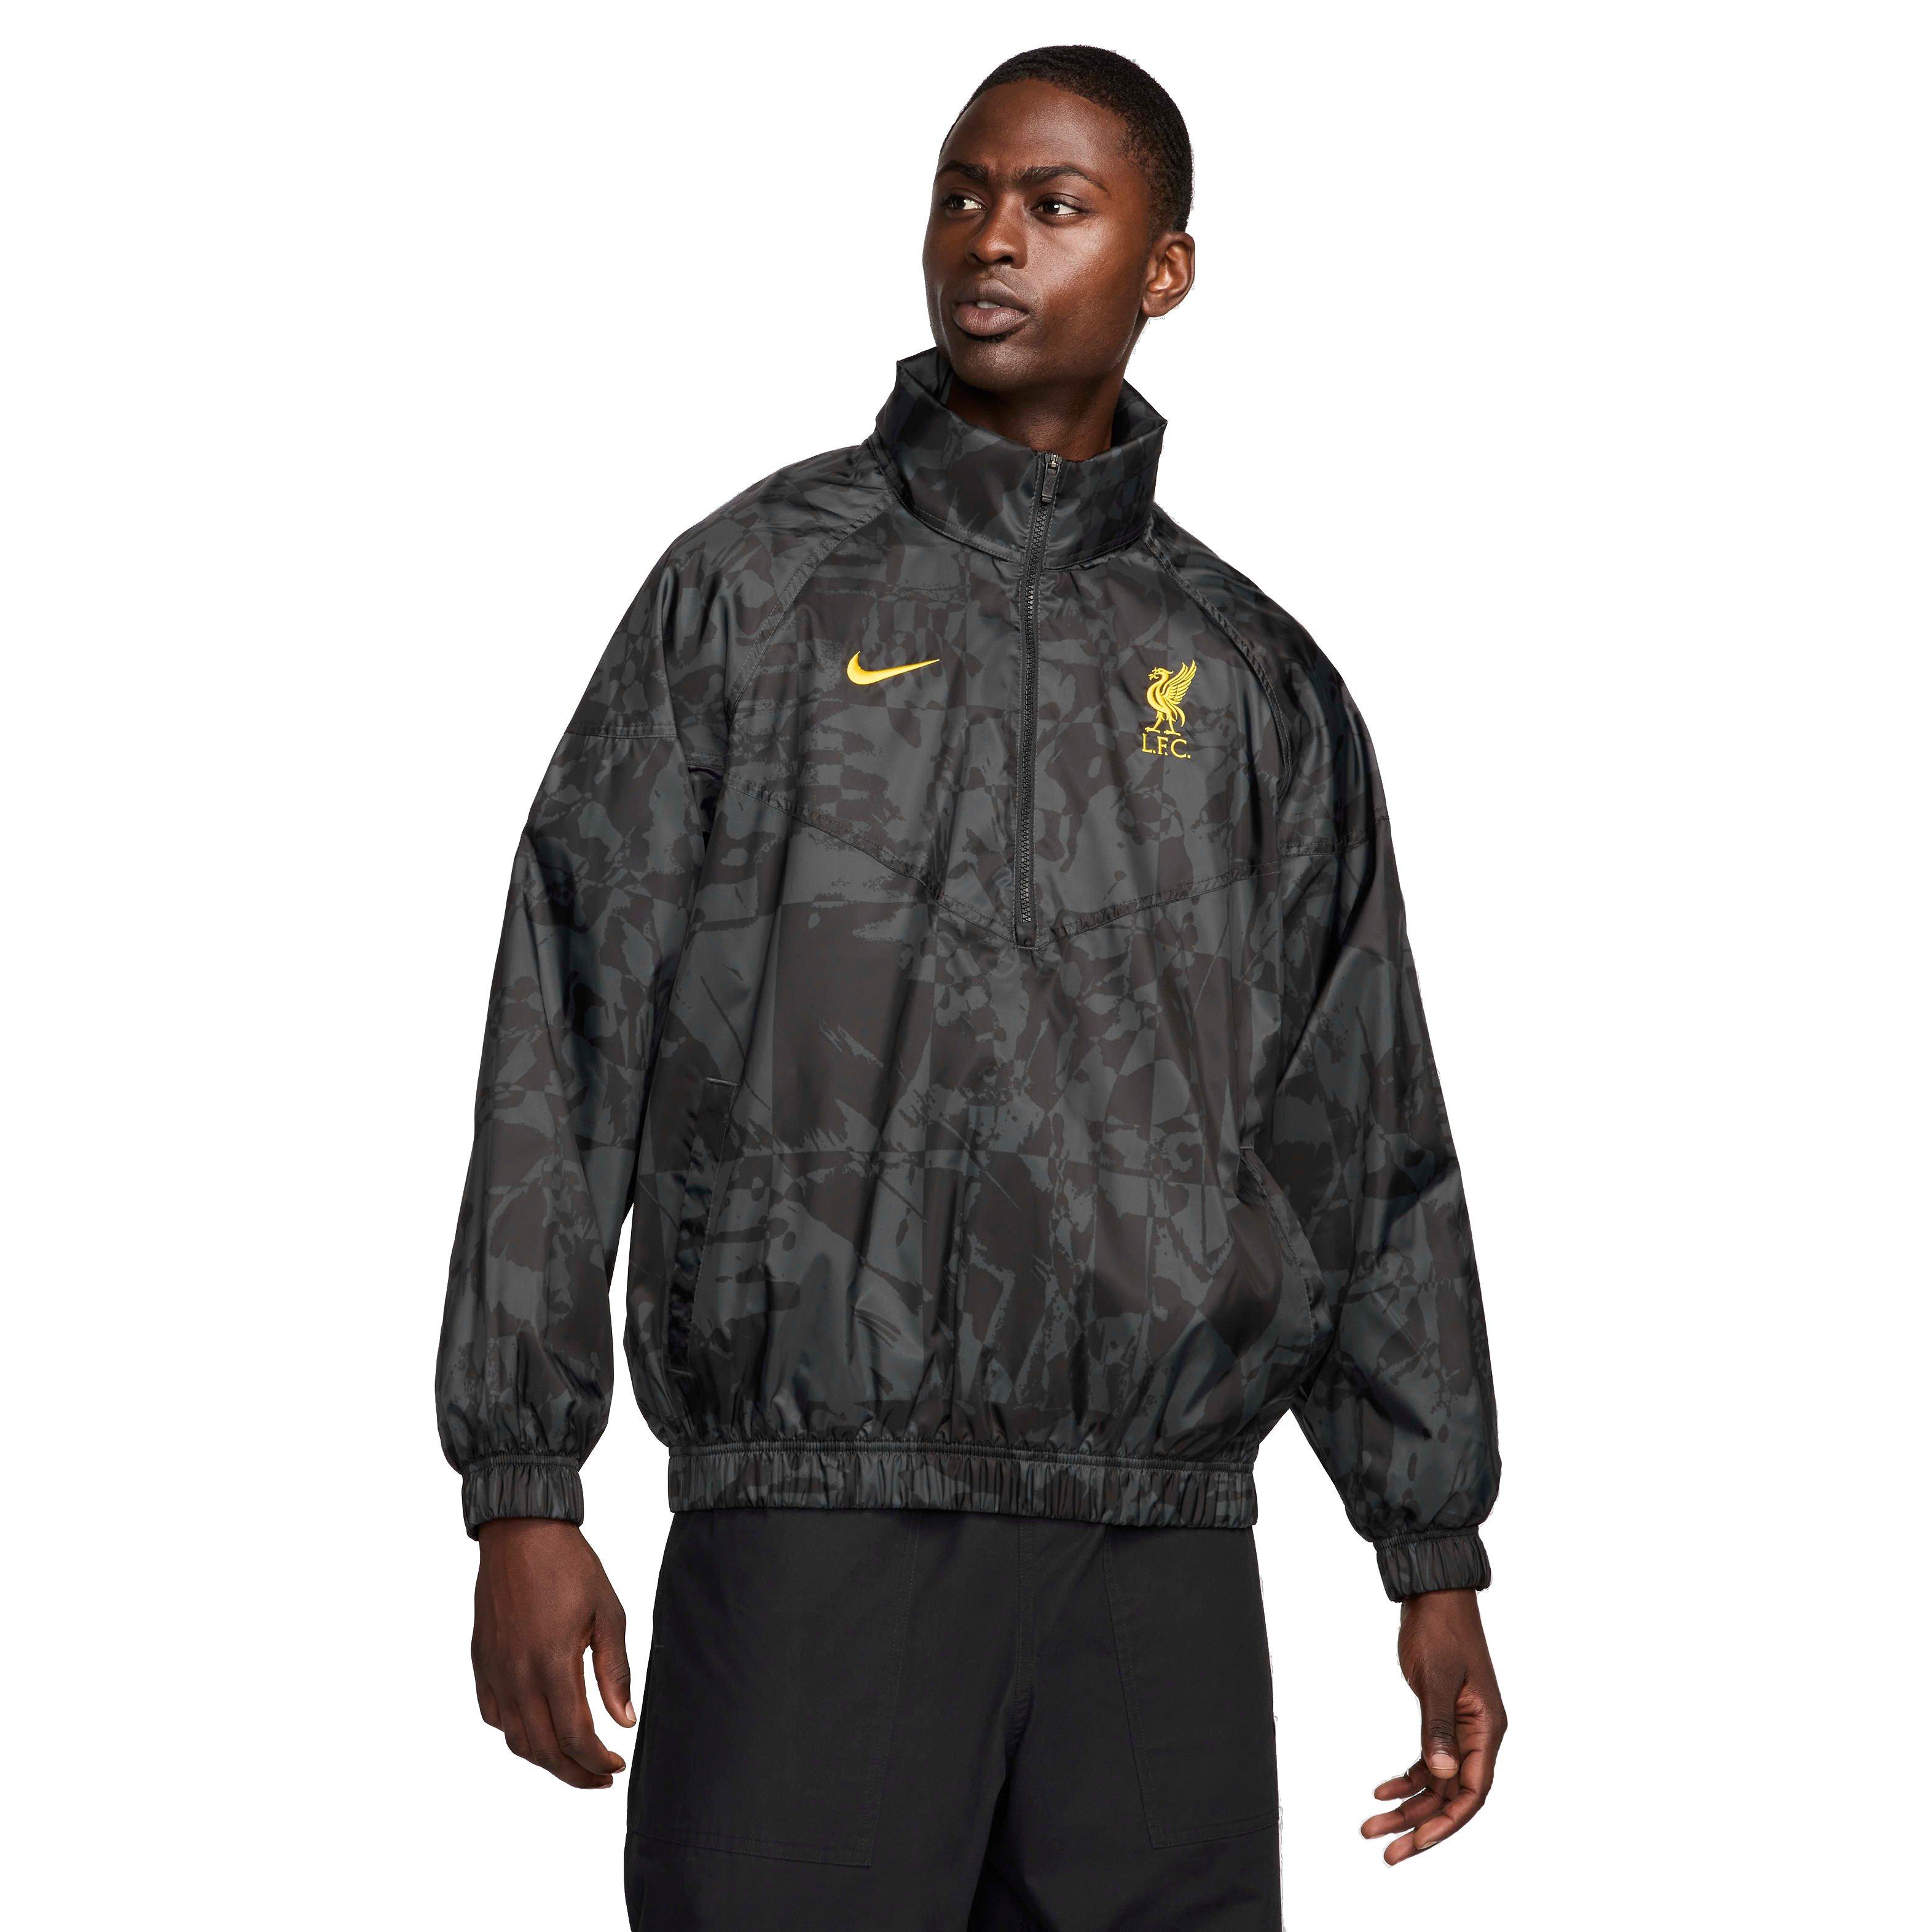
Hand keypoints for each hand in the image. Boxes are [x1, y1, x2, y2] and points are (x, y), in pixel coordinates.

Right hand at [472, 1519, 634, 1787]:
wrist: (521, 1532)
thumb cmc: (569, 1566)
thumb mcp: (608, 1613)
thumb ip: (614, 1671)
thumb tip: (624, 1720)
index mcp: (552, 1663)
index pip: (574, 1737)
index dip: (596, 1762)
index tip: (616, 1765)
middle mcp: (517, 1675)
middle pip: (543, 1750)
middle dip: (574, 1773)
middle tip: (601, 1776)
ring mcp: (494, 1671)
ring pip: (515, 1739)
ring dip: (545, 1759)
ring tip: (574, 1760)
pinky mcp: (481, 1661)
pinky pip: (494, 1715)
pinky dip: (516, 1733)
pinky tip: (539, 1728)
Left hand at [1361, 1587, 1505, 1863]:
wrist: (1433, 1595)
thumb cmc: (1440, 1629)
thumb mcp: (1438, 1677)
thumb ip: (1438, 1726)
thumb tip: (1442, 1773)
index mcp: (1487, 1729)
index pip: (1473, 1791)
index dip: (1447, 1822)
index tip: (1417, 1843)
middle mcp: (1477, 1735)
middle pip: (1452, 1796)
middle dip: (1420, 1826)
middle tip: (1386, 1851)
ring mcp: (1460, 1729)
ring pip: (1437, 1783)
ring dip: (1407, 1807)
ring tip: (1371, 1827)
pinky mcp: (1441, 1720)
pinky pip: (1427, 1762)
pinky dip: (1406, 1778)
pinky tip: (1380, 1791)